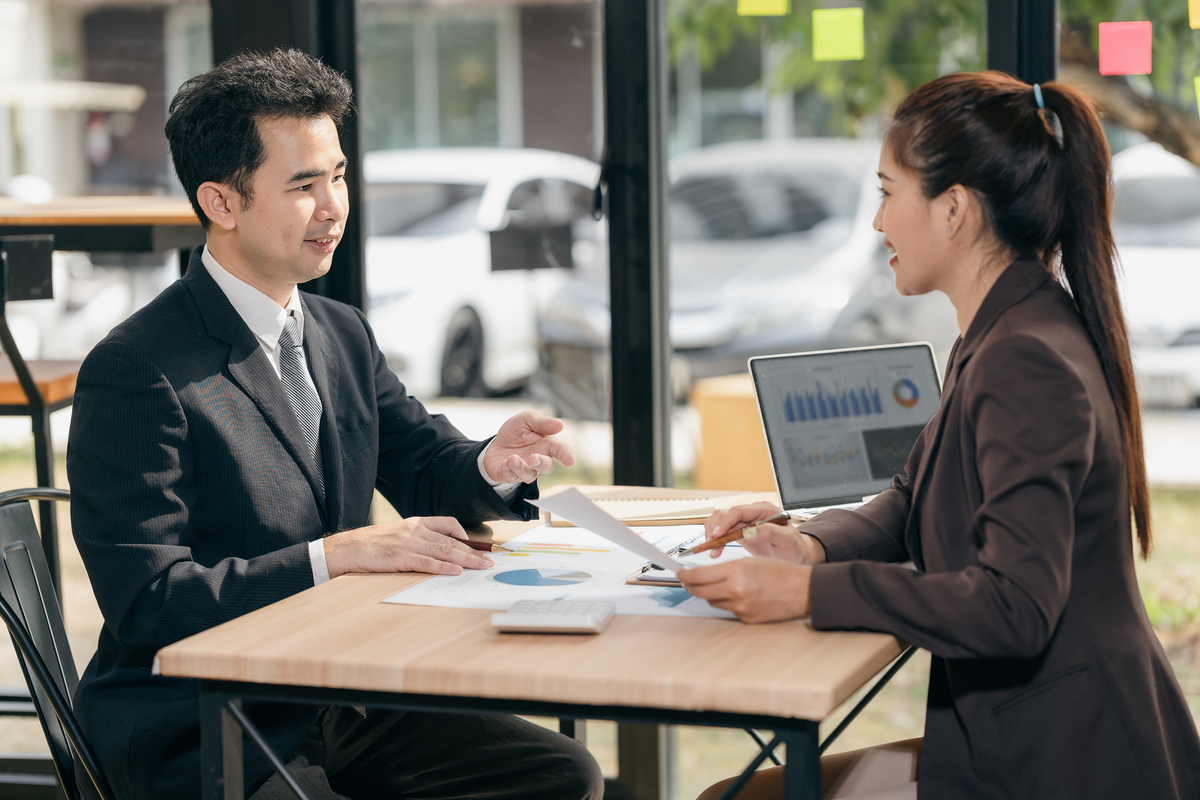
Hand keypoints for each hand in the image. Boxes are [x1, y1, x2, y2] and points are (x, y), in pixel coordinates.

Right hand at [323, 517, 492, 577]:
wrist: (348, 548)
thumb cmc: (373, 544)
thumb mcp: (398, 535)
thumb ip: (418, 539)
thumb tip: (440, 551)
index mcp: (416, 523)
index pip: (448, 523)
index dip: (465, 535)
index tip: (477, 546)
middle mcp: (416, 530)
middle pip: (451, 540)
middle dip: (473, 551)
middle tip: (490, 560)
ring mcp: (409, 543)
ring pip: (444, 551)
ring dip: (466, 560)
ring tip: (481, 566)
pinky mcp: (401, 557)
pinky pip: (427, 563)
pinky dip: (443, 567)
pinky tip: (456, 571)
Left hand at [484, 410, 575, 483]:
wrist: (494, 444)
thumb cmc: (516, 432)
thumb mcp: (526, 419)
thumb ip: (542, 422)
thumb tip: (560, 425)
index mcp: (547, 444)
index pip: (561, 450)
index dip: (567, 455)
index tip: (570, 461)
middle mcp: (539, 459)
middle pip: (547, 467)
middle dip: (541, 464)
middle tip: (533, 458)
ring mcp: (526, 469)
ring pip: (529, 475)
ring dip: (521, 468)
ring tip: (512, 459)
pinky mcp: (511, 475)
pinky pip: (511, 477)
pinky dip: (508, 471)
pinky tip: (504, 464)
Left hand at [677, 558, 811, 623]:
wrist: (804, 590)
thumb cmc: (780, 571)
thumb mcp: (750, 561)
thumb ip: (725, 568)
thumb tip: (703, 573)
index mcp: (736, 572)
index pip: (698, 576)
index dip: (684, 575)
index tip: (679, 573)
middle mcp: (736, 591)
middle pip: (699, 592)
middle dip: (690, 586)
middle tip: (687, 580)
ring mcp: (741, 608)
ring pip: (712, 601)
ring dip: (710, 594)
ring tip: (718, 584)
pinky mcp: (746, 619)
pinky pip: (728, 610)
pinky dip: (727, 602)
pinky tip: (737, 595)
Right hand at [703, 503, 825, 564]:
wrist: (797, 555)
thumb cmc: (795, 547)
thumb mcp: (787, 540)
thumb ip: (770, 533)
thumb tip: (750, 531)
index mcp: (764, 510)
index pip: (739, 511)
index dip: (725, 522)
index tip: (718, 535)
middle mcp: (753, 513)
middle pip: (726, 514)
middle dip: (715, 528)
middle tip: (711, 544)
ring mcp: (746, 522)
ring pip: (721, 521)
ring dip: (713, 534)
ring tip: (713, 550)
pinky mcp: (740, 532)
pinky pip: (723, 532)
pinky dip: (716, 540)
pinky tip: (716, 550)